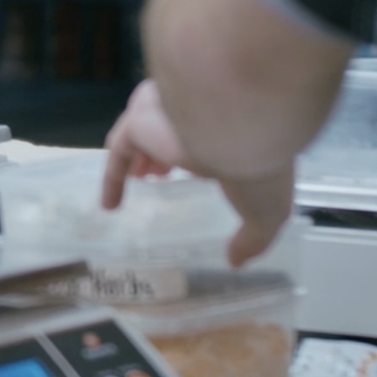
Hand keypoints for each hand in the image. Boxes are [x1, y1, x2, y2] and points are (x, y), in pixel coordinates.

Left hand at [102, 79, 294, 266]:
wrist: (244, 127)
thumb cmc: (259, 166)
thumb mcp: (266, 211)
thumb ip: (251, 238)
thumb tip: (236, 262)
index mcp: (229, 128)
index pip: (208, 138)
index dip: (198, 156)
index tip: (194, 174)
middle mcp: (194, 115)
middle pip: (173, 130)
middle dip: (164, 149)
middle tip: (158, 173)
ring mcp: (165, 114)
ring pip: (144, 131)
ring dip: (139, 155)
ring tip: (139, 179)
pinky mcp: (139, 121)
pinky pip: (119, 149)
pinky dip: (113, 175)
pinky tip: (110, 206)